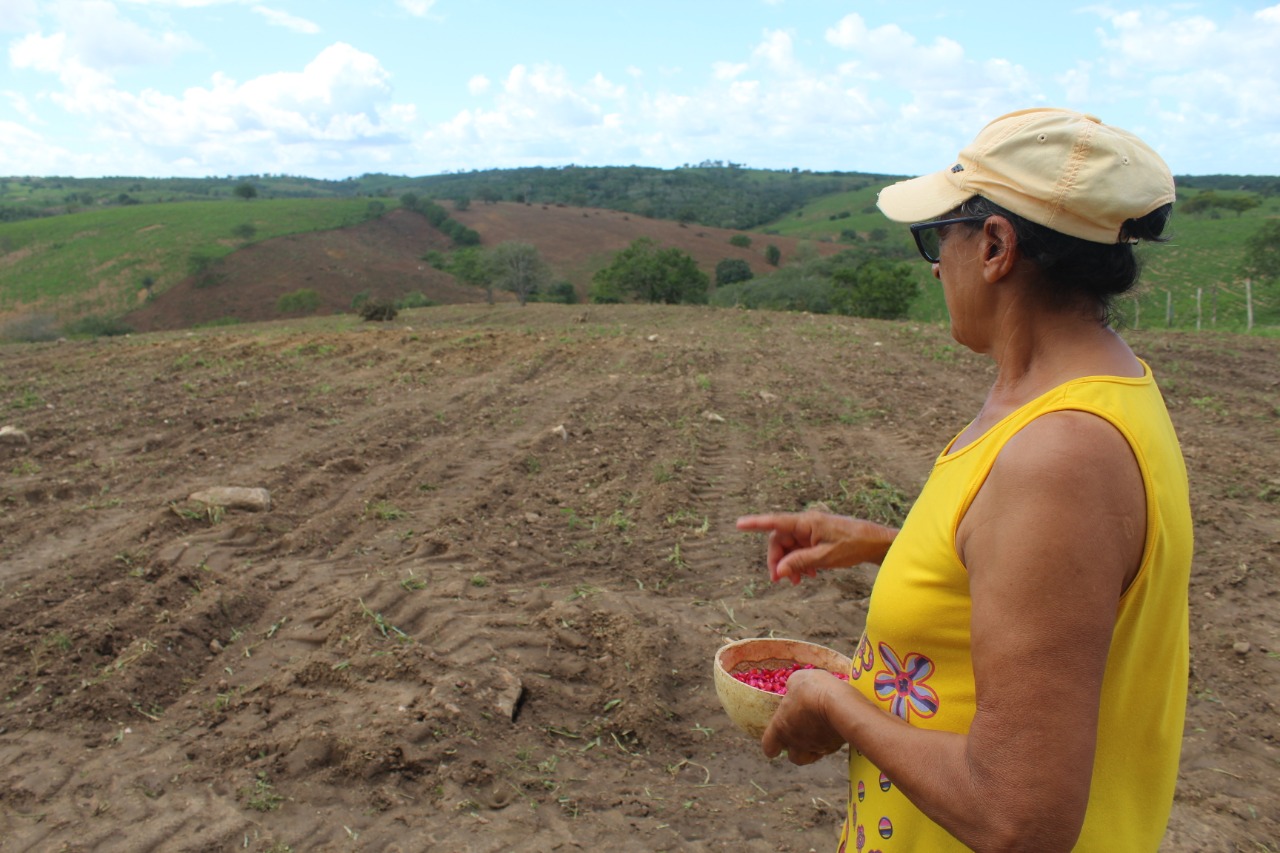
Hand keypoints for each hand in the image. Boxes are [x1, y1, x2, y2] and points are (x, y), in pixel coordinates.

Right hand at [735, 511, 896, 584]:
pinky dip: (801, 562)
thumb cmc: (853, 546)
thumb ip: (800, 562)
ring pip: (790, 547)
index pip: (776, 522)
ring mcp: (812, 530)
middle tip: (781, 580)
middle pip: (780, 540)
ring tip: (799, 581)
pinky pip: (801, 549)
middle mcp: (806, 523)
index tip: (739, 524)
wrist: (876, 543)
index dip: (755, 523)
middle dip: (779, 560)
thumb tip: (780, 569)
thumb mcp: (825, 558)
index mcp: (806, 522)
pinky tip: (811, 575)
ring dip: (791, 564)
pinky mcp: (818, 537)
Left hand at [761, 668, 848, 764]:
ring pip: (811, 756)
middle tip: (800, 735)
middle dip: (795, 749)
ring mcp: (816, 747)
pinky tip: (832, 728)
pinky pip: (829, 748)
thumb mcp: (798, 680)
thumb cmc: (813, 691)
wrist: (841, 705)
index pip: (769, 747)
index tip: (776, 745)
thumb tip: (793, 689)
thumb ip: (792, 688)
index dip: (772, 747)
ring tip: (817, 734)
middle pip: (793, 756)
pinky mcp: (834, 747)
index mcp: (781, 727)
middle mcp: (796, 742)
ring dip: (812, 749)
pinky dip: (829, 742)